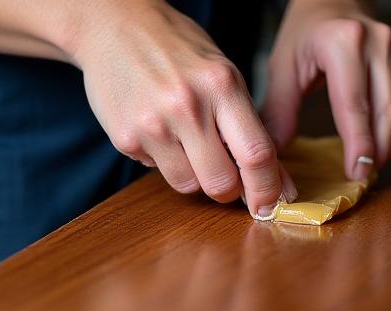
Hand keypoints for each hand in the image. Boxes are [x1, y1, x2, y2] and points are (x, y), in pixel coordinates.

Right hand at [70, 1, 296, 218]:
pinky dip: (166, 161)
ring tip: (187, 143)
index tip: (271, 204)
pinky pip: (158, 171)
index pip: (256, 153)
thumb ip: (247, 126)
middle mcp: (187, 105)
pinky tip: (159, 130)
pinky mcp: (125, 138)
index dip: (268, 187)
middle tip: (227, 179)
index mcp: (221, 85)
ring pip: (188, 185)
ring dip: (195, 176)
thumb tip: (275, 180)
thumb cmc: (177, 50)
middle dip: (229, 190)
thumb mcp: (223, 75)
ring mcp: (152, 124)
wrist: (115, 26)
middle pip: (221, 182)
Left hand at [263, 0, 390, 179]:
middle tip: (360, 177)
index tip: (356, 174)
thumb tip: (276, 153)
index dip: (358, 144)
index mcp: (343, 42)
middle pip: (384, 113)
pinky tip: (383, 146)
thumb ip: (280, 110)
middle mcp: (377, 43)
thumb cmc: (304, 34)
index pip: (354, 104)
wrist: (331, 2)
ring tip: (370, 166)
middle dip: (375, 152)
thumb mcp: (283, 67)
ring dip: (390, 146)